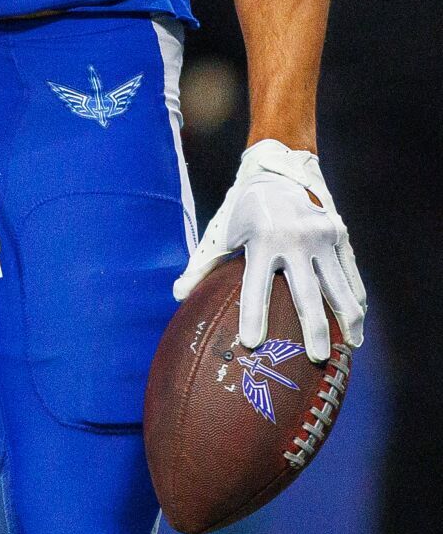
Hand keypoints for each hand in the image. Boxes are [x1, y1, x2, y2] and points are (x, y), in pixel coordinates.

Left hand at [174, 138, 365, 362]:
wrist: (277, 174)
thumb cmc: (243, 214)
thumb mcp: (221, 235)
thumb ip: (202, 266)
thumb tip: (178, 295)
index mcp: (261, 238)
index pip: (255, 284)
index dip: (252, 314)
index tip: (252, 343)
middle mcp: (294, 237)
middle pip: (307, 293)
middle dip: (313, 329)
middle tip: (316, 358)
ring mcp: (321, 236)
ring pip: (339, 286)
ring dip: (347, 319)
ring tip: (349, 347)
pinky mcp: (339, 234)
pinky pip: (351, 274)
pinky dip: (354, 299)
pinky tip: (355, 324)